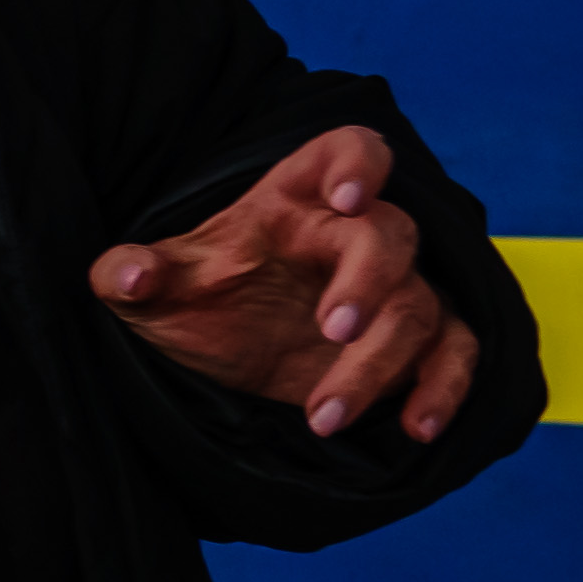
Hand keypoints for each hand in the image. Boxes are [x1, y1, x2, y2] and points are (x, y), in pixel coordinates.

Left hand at [92, 125, 479, 445]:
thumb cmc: (192, 300)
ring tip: (322, 419)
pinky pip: (454, 351)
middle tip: (334, 331)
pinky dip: (444, 388)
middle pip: (393, 237)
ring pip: (419, 306)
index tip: (349, 198)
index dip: (358, 165)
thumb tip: (127, 274)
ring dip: (381, 364)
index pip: (343, 153)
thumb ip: (129, 274)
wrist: (214, 356)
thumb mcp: (152, 289)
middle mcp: (350, 236)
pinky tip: (417, 428)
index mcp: (292, 202)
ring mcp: (389, 287)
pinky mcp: (412, 339)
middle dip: (369, 283)